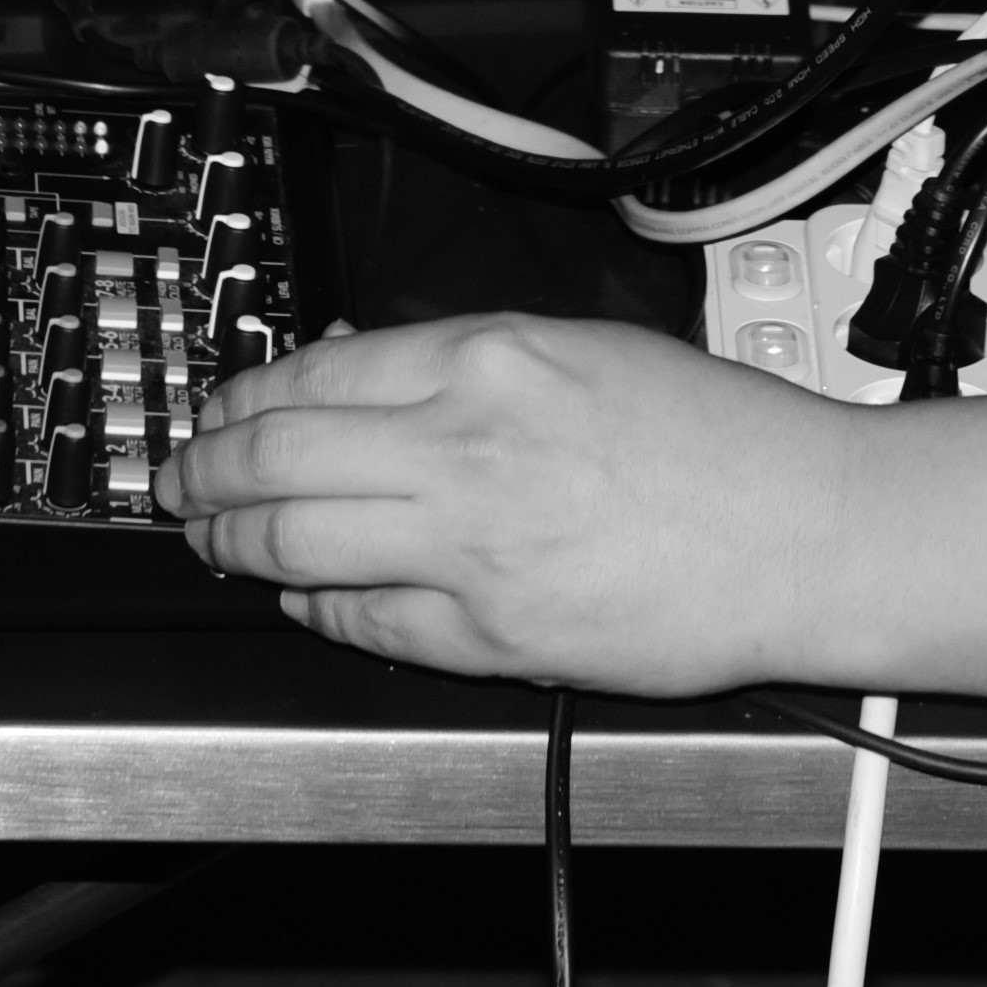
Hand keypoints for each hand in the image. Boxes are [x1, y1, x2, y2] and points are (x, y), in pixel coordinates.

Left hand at [160, 313, 856, 691]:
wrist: (808, 534)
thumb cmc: (720, 440)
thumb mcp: (582, 347)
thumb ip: (463, 362)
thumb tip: (351, 371)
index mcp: (489, 359)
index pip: (311, 374)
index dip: (237, 398)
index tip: (215, 409)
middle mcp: (466, 448)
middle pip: (275, 458)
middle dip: (203, 471)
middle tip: (178, 479)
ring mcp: (473, 551)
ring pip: (295, 544)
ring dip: (233, 542)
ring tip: (211, 539)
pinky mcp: (494, 639)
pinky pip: (362, 622)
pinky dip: (312, 605)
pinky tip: (299, 593)